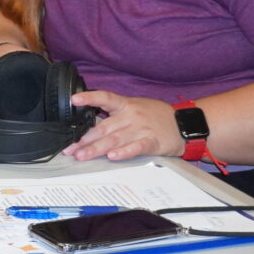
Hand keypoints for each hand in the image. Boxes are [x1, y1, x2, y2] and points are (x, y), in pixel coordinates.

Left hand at [61, 90, 184, 161]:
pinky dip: (124, 152)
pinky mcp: (152, 142)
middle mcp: (131, 116)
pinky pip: (136, 147)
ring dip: (96, 148)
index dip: (89, 98)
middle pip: (104, 127)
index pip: (105, 98)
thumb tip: (88, 122)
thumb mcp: (135, 108)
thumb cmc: (155, 116)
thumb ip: (114, 114)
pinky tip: (113, 156)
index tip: (73, 100)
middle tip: (69, 148)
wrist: (185, 124)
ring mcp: (142, 129)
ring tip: (81, 156)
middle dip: (84, 139)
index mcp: (126, 105)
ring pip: (115, 139)